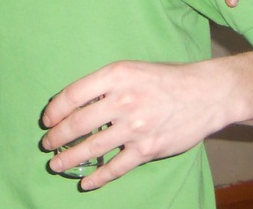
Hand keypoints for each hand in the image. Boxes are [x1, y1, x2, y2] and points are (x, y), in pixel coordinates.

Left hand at [41, 59, 234, 190]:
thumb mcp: (131, 69)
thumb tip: (74, 103)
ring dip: (69, 159)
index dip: (55, 109)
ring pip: (92, 148)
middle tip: (47, 144)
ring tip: (56, 164)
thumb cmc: (164, 79)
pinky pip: (116, 168)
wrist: (205, 94)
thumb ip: (104, 84)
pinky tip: (85, 183)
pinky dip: (98, 178)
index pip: (73, 95)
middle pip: (78, 123)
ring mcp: (135, 127)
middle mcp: (122, 100)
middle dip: (57, 137)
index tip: (47, 120)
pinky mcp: (147, 149)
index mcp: (115, 76)